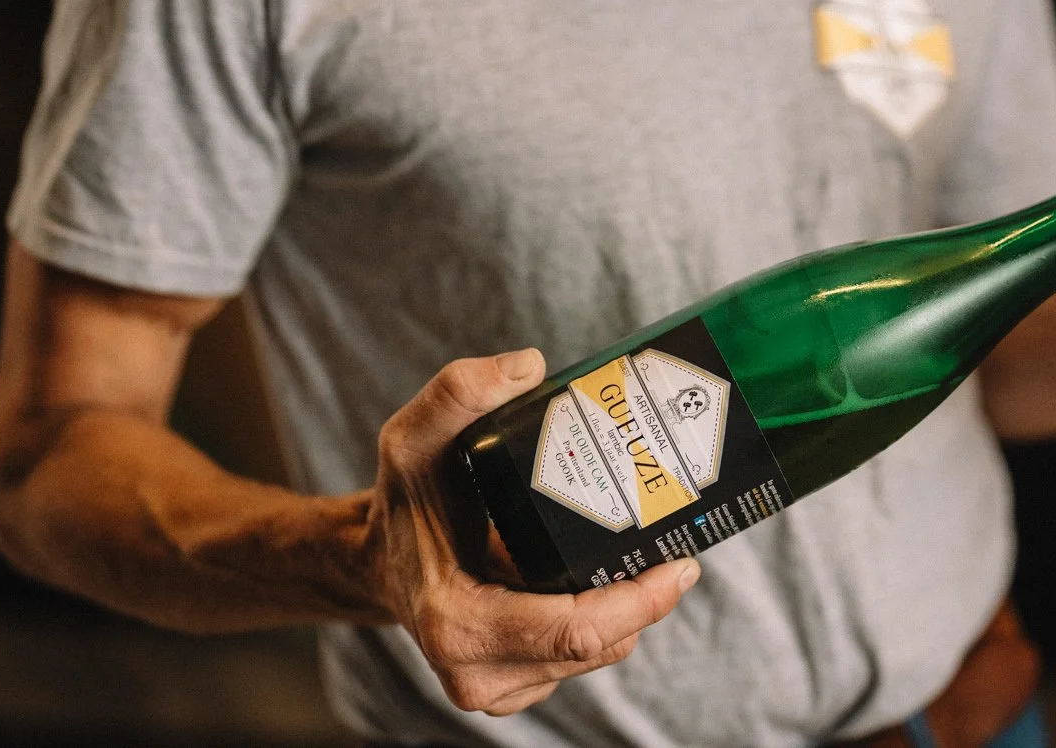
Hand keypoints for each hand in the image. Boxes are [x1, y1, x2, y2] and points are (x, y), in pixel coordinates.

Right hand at [365, 350, 699, 714]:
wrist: (376, 560)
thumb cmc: (402, 503)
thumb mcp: (414, 439)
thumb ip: (459, 392)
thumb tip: (528, 367)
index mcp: (456, 623)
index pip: (572, 631)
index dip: (637, 603)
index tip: (679, 566)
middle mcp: (474, 672)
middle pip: (594, 648)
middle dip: (644, 602)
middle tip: (677, 551)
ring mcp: (494, 687)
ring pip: (593, 657)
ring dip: (625, 612)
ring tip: (643, 555)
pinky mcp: (511, 685)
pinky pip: (578, 658)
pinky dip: (602, 623)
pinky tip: (608, 578)